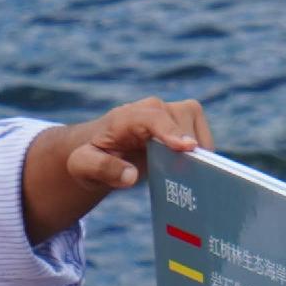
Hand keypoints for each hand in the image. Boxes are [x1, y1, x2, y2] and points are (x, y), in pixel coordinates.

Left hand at [21, 96, 211, 240]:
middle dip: (187, 148)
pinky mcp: (181, 120)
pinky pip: (201, 131)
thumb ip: (103, 169)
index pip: (153, 118)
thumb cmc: (91, 156)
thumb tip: (130, 176)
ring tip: (186, 173)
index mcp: (126, 117)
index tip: (188, 148)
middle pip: (180, 119)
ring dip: (197, 149)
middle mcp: (151, 108)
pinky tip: (189, 169)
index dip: (171, 131)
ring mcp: (168, 112)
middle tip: (185, 177)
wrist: (99, 148)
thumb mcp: (84, 165)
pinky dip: (201, 152)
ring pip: (195, 121)